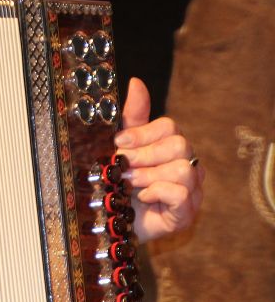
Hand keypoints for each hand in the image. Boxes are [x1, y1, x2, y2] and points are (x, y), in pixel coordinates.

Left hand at [113, 77, 203, 240]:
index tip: (118, 142)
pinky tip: (143, 197)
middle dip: (144, 155)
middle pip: (179, 146)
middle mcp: (186, 166)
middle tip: (123, 166)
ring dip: (148, 176)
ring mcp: (191, 191)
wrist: (110, 219)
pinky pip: (181, 194)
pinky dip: (157, 192)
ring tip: (131, 183)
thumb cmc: (117, 181)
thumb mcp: (119, 146)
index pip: (170, 127)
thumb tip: (137, 82)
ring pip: (182, 170)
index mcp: (170, 147)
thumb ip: (131, 117)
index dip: (143, 133)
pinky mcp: (186, 214)